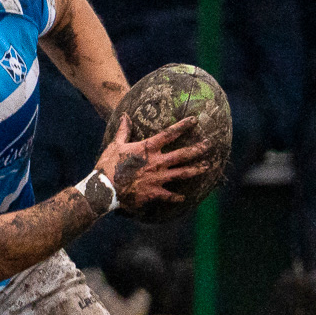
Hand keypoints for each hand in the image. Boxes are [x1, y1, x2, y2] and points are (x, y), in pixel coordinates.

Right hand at [93, 114, 210, 212]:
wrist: (105, 188)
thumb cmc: (109, 165)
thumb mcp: (116, 144)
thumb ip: (123, 130)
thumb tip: (125, 116)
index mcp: (148, 148)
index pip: (169, 134)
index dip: (183, 126)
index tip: (195, 120)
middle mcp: (157, 162)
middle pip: (182, 154)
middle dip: (197, 149)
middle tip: (209, 144)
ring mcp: (158, 178)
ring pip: (182, 173)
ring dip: (196, 170)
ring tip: (207, 167)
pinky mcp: (154, 192)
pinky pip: (169, 195)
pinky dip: (176, 197)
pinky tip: (184, 198)